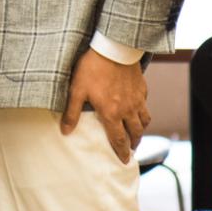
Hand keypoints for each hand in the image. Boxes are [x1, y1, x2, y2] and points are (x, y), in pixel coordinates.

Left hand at [61, 47, 149, 163]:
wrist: (113, 49)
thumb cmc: (92, 68)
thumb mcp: (77, 90)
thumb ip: (72, 112)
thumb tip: (65, 131)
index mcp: (112, 113)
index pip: (119, 139)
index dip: (121, 152)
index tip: (124, 161)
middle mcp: (128, 110)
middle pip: (135, 133)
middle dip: (133, 144)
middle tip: (131, 149)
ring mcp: (137, 100)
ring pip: (144, 121)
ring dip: (141, 130)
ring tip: (136, 134)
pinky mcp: (142, 89)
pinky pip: (145, 105)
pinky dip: (143, 113)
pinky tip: (138, 110)